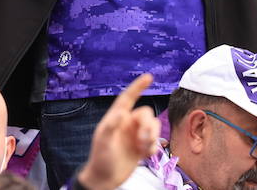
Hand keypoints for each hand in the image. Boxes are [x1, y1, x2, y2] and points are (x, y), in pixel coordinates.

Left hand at [75, 74, 159, 189]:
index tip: (149, 77)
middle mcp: (127, 124)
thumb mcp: (103, 141)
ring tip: (143, 148)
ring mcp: (135, 135)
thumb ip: (111, 126)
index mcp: (116, 118)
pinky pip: (155, 141)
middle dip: (148, 125)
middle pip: (146, 114)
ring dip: (152, 136)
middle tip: (142, 139)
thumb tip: (121, 112)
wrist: (106, 178)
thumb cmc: (101, 158)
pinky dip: (153, 147)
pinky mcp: (142, 146)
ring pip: (153, 126)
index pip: (128, 98)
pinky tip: (145, 155)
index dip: (138, 87)